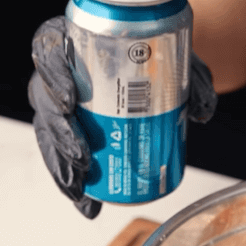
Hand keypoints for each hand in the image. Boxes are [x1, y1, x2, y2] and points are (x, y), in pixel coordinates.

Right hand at [28, 16, 216, 218]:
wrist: (160, 70)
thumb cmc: (161, 61)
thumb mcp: (180, 63)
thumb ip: (195, 82)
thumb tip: (201, 112)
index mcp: (79, 45)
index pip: (51, 52)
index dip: (54, 77)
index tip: (71, 100)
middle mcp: (63, 73)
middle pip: (44, 101)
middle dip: (59, 135)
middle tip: (83, 157)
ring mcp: (61, 103)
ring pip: (49, 133)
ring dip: (61, 165)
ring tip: (81, 186)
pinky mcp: (67, 130)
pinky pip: (60, 154)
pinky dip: (72, 181)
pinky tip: (84, 200)